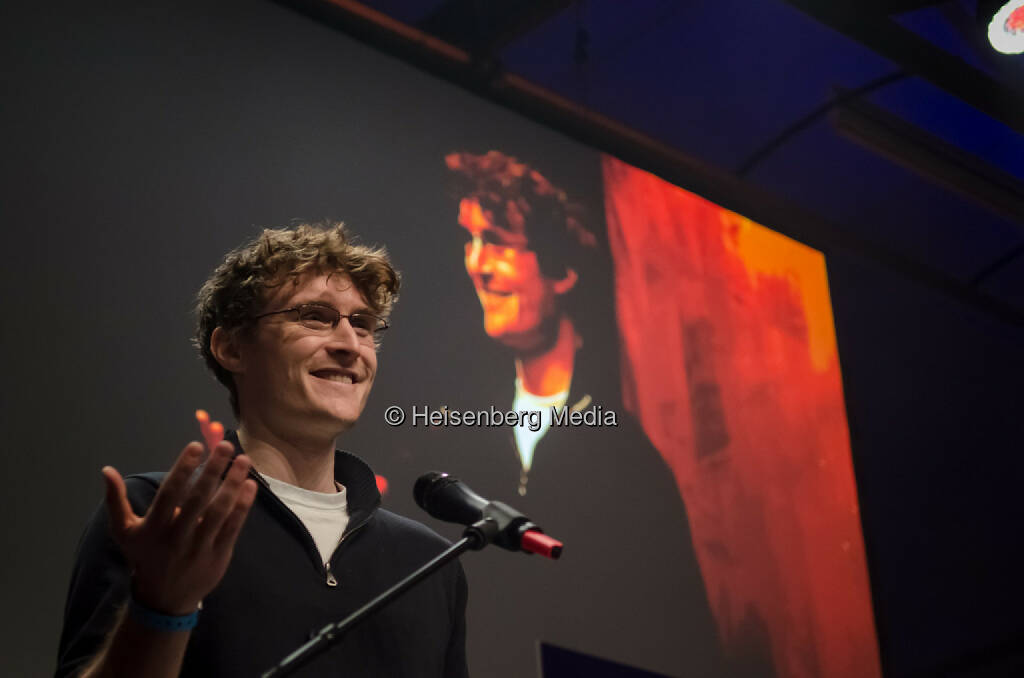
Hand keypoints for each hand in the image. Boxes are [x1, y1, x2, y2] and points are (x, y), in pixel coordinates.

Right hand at [101, 441, 257, 614]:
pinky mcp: (219, 555)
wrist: (164, 599)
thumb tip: (107, 470)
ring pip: (219, 511)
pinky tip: (250, 485)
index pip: (170, 492)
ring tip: (243, 460)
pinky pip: (233, 527)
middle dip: (213, 470)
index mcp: (154, 527)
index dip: (183, 468)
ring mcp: (200, 547)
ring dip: (233, 484)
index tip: (196, 446)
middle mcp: (177, 536)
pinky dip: (243, 506)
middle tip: (226, 446)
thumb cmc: (144, 556)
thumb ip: (116, 500)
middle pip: (198, 498)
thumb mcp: (124, 531)